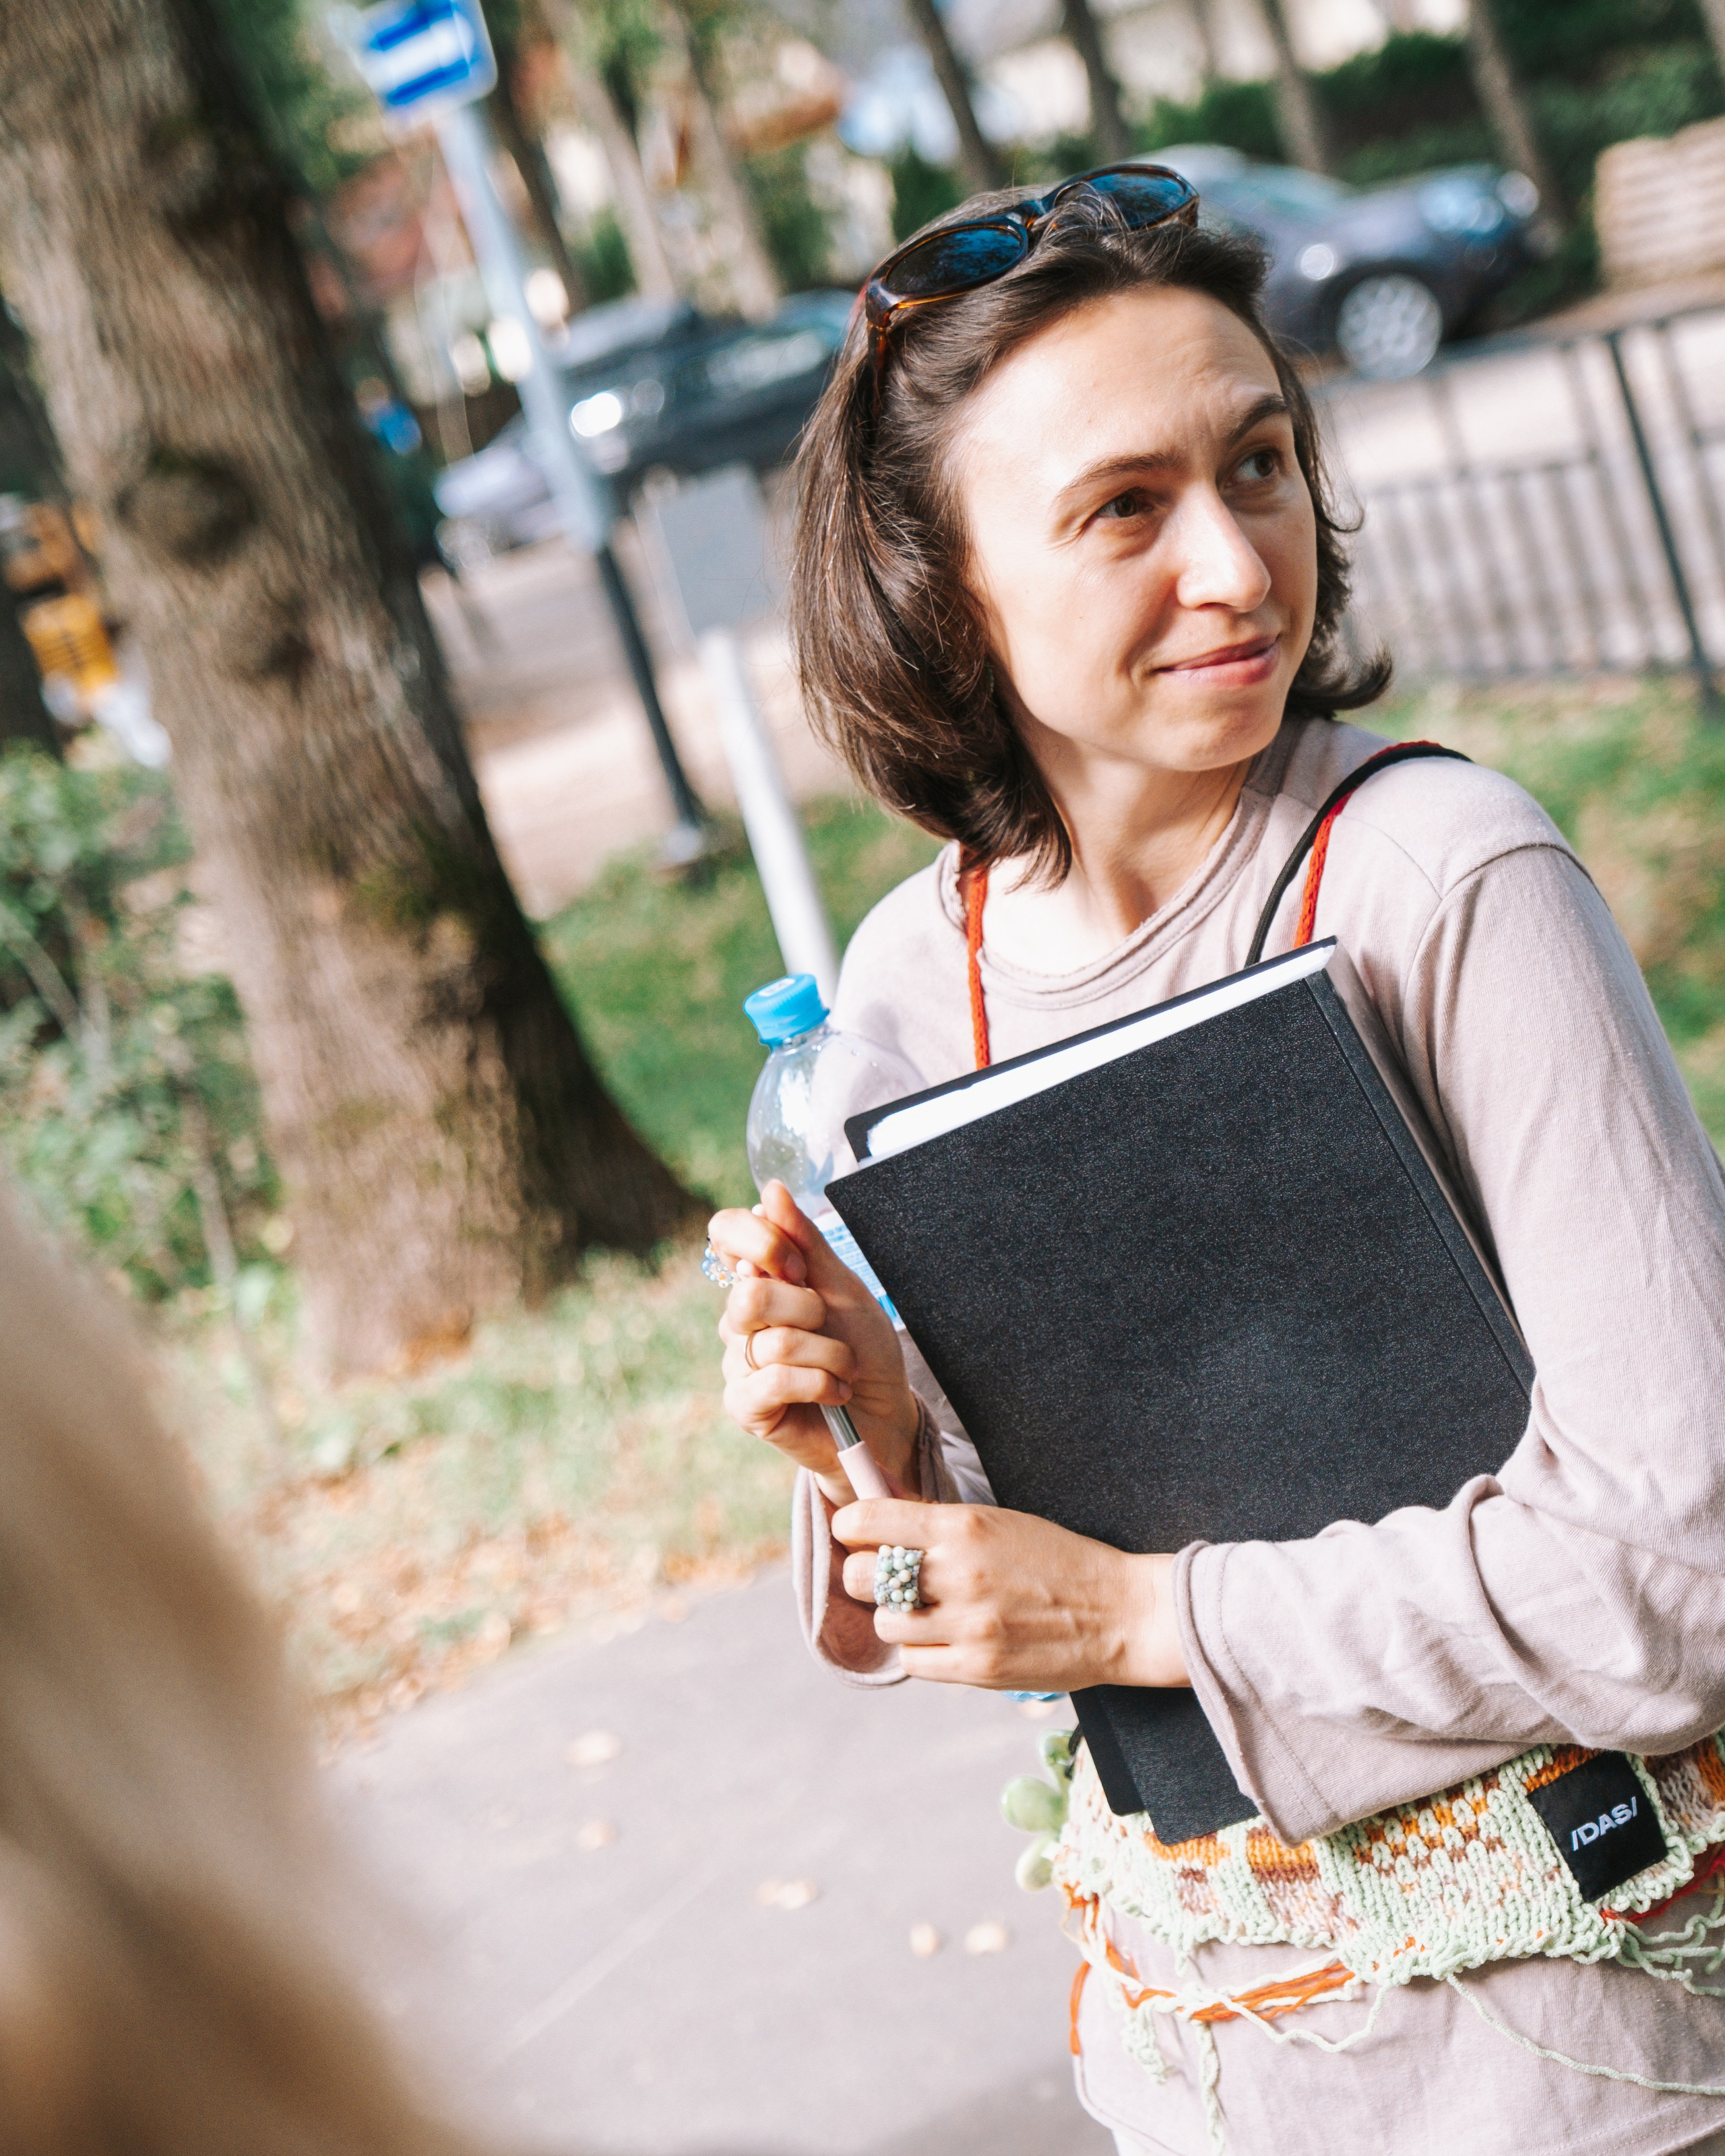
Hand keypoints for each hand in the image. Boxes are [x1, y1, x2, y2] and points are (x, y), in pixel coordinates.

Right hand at [712, 1180, 918, 1504]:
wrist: (886, 1417)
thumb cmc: (864, 1350)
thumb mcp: (845, 1287)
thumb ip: (805, 1242)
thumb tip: (770, 1189)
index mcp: (759, 1279)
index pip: (725, 1233)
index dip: (761, 1241)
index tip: (800, 1267)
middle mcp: (739, 1318)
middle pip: (750, 1294)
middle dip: (808, 1308)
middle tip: (831, 1325)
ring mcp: (737, 1363)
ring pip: (773, 1342)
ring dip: (829, 1354)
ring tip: (844, 1368)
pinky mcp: (745, 1406)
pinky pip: (774, 1381)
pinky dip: (820, 1383)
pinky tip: (835, 1393)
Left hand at [835, 1499, 1187, 1692]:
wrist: (1120, 1613)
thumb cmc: (1058, 1561)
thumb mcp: (1001, 1522)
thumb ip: (941, 1524)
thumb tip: (877, 1518)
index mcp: (964, 1525)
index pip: (868, 1521)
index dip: (850, 1527)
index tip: (855, 1533)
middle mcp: (959, 1572)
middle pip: (862, 1576)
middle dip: (864, 1575)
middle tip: (884, 1576)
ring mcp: (968, 1624)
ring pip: (885, 1622)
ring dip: (897, 1616)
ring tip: (925, 1610)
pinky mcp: (979, 1668)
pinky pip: (913, 1660)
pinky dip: (920, 1649)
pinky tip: (944, 1637)